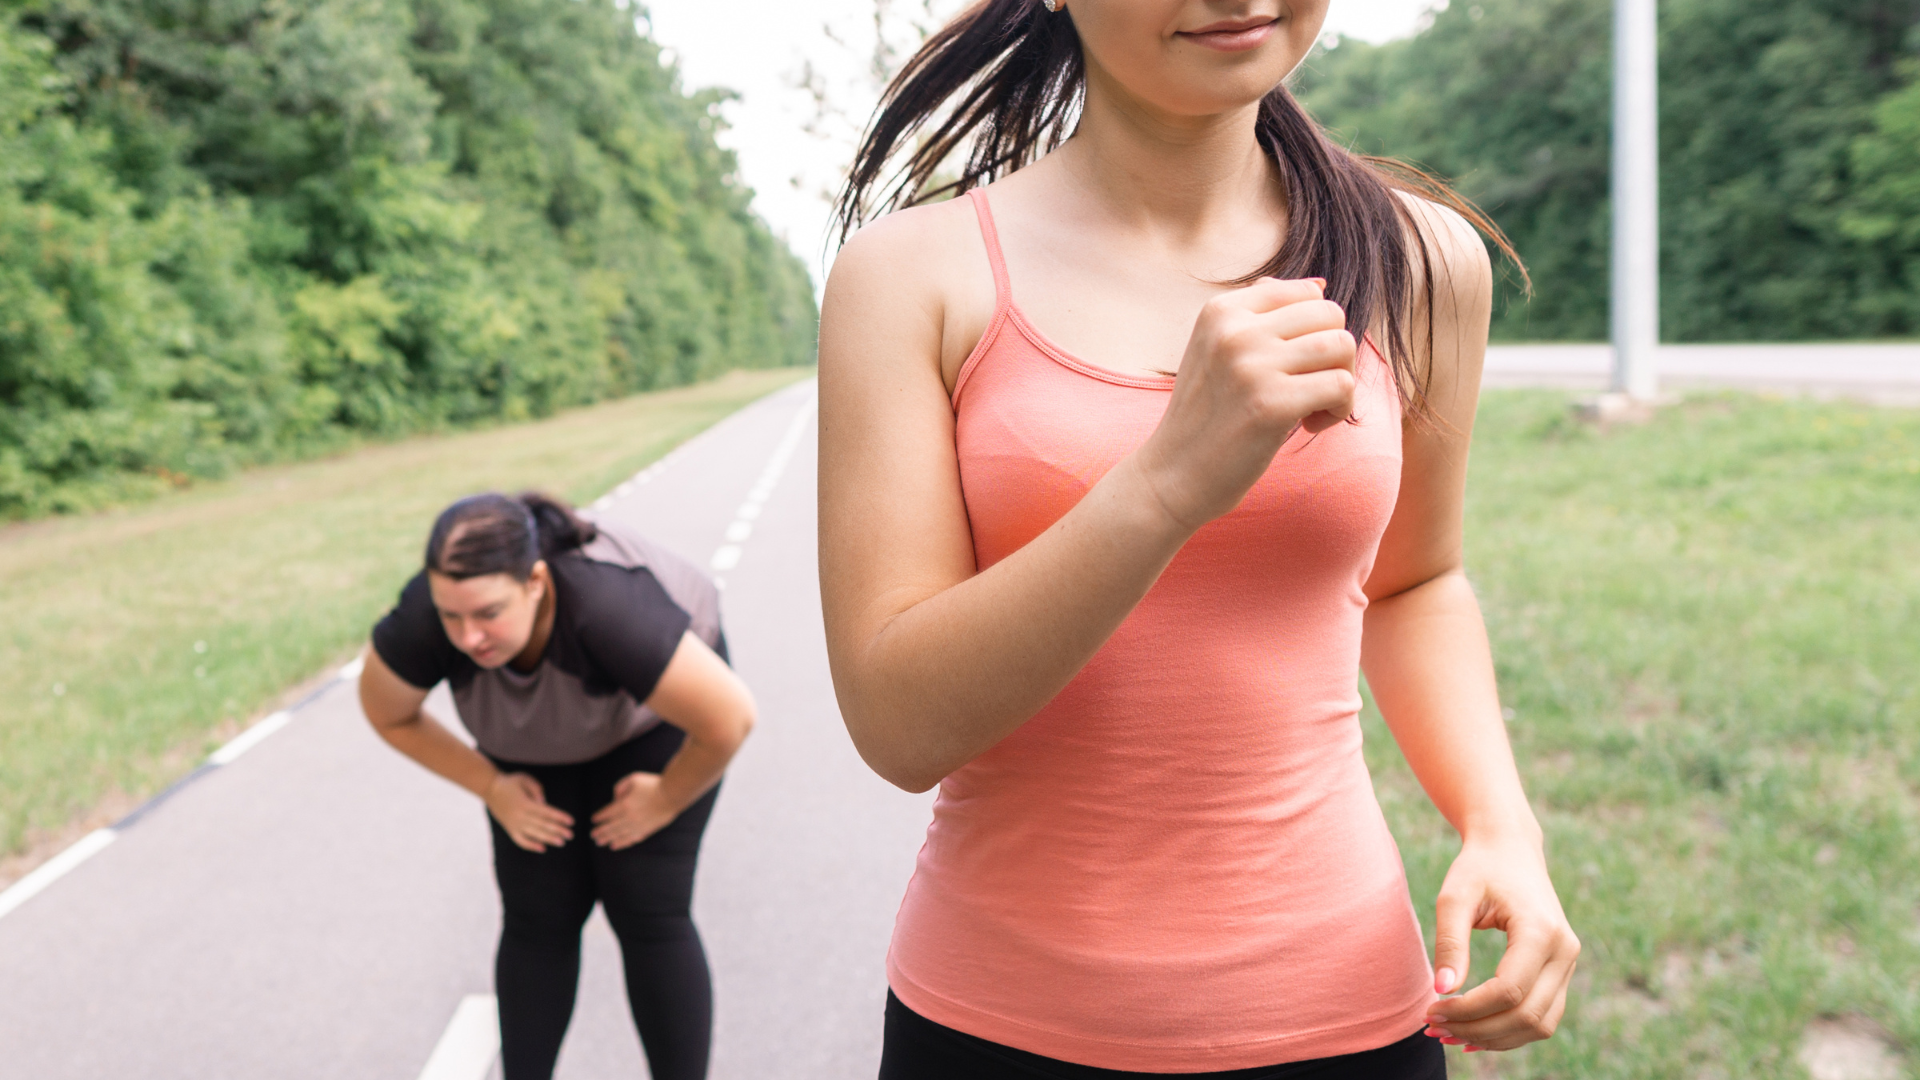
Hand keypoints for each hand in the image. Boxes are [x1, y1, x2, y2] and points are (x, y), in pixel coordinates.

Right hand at [485, 772, 573, 852]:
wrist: (489, 789)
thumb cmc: (511, 782)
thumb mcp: (525, 779)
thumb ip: (537, 790)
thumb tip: (544, 804)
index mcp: (524, 803)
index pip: (545, 812)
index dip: (559, 816)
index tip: (571, 821)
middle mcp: (519, 816)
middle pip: (541, 824)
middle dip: (557, 830)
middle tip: (570, 835)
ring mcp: (514, 824)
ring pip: (533, 834)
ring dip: (548, 839)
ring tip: (562, 842)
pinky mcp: (510, 829)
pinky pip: (521, 841)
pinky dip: (531, 846)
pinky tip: (543, 849)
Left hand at [591, 772, 678, 849]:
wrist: (673, 794)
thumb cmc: (653, 784)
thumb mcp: (634, 779)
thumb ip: (620, 787)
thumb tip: (615, 798)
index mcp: (624, 804)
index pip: (607, 813)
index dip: (599, 817)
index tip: (594, 820)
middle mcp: (629, 817)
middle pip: (611, 827)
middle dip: (601, 832)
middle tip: (593, 836)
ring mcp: (638, 825)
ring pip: (620, 835)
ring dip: (609, 839)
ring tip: (600, 843)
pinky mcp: (647, 830)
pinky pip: (632, 839)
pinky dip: (623, 843)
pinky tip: (616, 845)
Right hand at [1133, 277, 1357, 530]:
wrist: (1172, 475)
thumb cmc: (1205, 416)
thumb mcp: (1216, 350)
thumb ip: (1259, 314)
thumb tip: (1319, 285)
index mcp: (1220, 310)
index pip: (1305, 292)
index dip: (1314, 330)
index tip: (1295, 365)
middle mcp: (1235, 330)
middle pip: (1330, 315)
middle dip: (1335, 354)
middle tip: (1312, 388)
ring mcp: (1252, 366)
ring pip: (1341, 346)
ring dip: (1341, 380)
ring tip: (1314, 406)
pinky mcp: (1272, 404)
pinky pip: (1341, 386)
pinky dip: (1339, 409)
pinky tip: (1310, 426)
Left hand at [1423, 834, 1580, 1052]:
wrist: (1510, 848)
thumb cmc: (1478, 868)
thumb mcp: (1455, 896)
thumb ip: (1451, 942)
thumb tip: (1442, 990)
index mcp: (1541, 930)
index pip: (1508, 990)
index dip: (1468, 1009)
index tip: (1431, 1011)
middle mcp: (1565, 950)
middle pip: (1526, 1015)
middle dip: (1479, 1029)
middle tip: (1435, 1028)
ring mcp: (1569, 962)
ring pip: (1539, 1024)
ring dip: (1495, 1038)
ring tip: (1450, 1034)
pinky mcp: (1562, 970)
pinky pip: (1542, 1015)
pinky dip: (1510, 1031)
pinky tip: (1474, 1032)